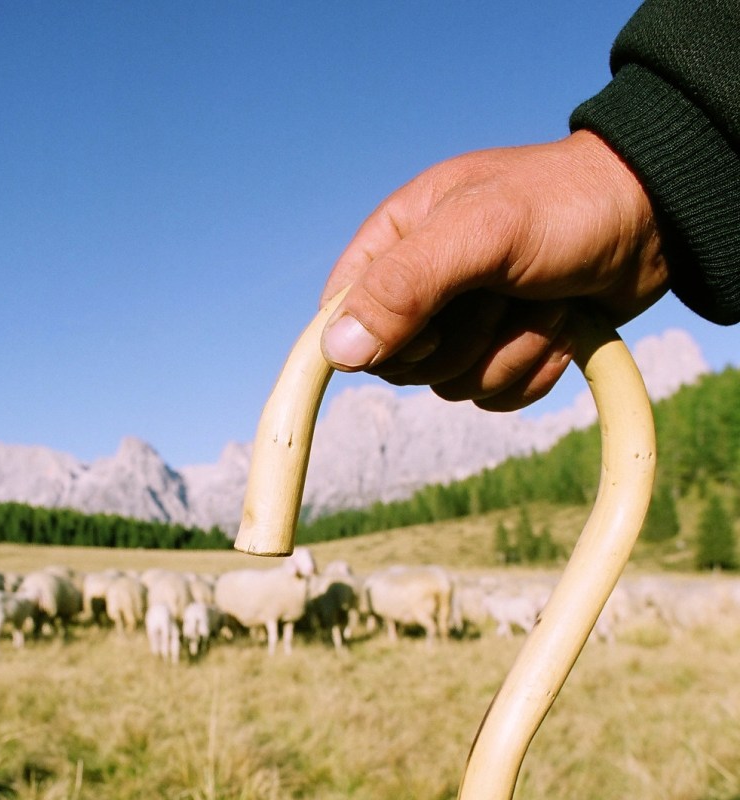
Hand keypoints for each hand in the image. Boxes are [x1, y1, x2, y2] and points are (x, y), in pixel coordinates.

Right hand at [319, 130, 669, 410]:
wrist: (658, 219)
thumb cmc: (566, 204)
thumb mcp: (481, 231)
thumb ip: (405, 285)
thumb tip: (338, 354)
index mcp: (396, 241)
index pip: (341, 317)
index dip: (381, 336)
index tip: (431, 325)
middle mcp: (421, 286)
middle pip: (400, 364)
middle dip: (465, 341)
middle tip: (506, 294)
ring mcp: (462, 323)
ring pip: (452, 387)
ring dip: (511, 351)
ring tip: (545, 298)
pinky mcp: (504, 351)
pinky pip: (495, 398)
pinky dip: (535, 370)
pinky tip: (560, 325)